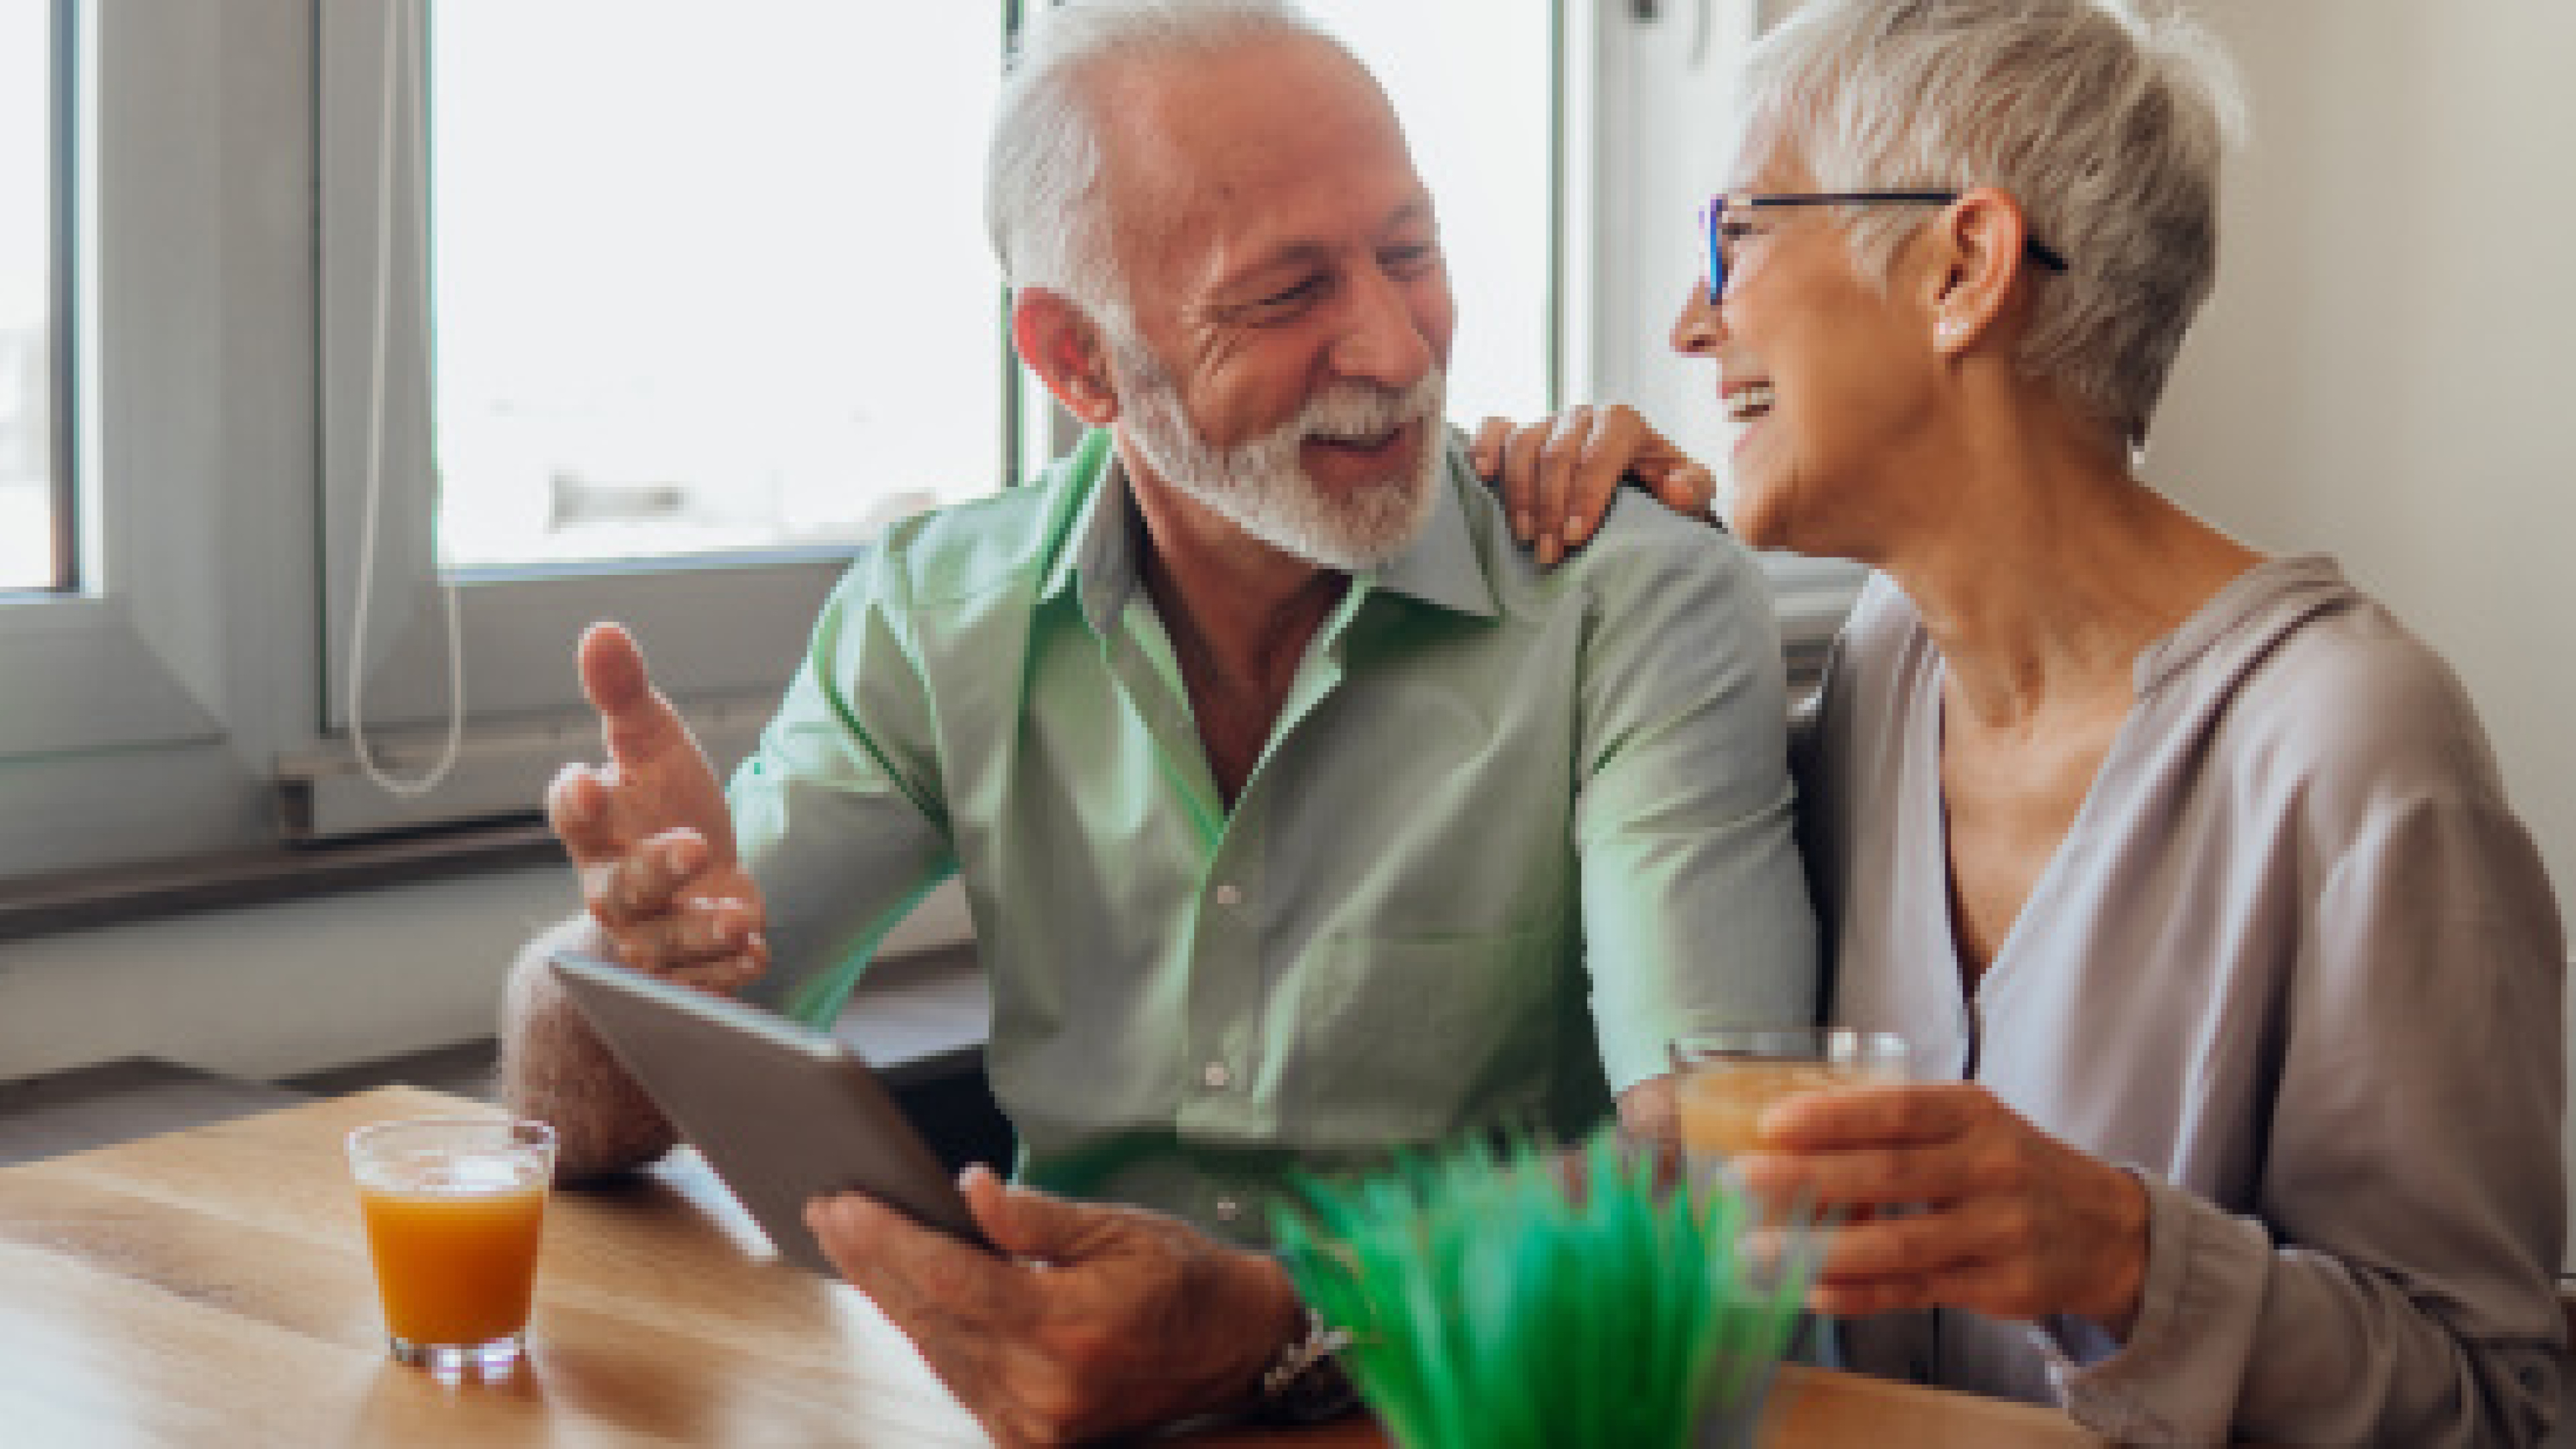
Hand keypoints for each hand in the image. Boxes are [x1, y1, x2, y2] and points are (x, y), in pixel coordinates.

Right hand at [548, 622, 767, 994]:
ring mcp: (650, 934)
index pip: (573, 814)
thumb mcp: (652, 743)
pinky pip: (701, 981)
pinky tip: (757, 952)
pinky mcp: (687, 968)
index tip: (588, 780)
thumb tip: (601, 631)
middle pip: (620, 889)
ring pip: (663, 943)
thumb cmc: (661, 805)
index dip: (576, 800)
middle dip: (655, 870)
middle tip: (693, 847)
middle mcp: (614, 887)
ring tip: (740, 915)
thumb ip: (624, 694)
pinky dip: (728, 972)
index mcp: (597, 828)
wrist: (687, 880)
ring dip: (702, 931)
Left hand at [806, 1167, 1304, 1447]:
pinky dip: (928, 1333)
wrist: (1236, 1347)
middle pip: (929, 1319)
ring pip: (937, 1352)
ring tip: (850, 1242)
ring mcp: (1036, 1423)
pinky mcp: (1033, 1439)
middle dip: (872, 1261)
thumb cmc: (1183, 1278)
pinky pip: (960, 1379)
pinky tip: (898, 1292)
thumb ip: (1035, 1216)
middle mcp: (1045, 1387)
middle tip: (828, 1211)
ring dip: (889, 1296)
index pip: (950, 1280)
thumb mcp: (1119, 1226)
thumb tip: (968, 1188)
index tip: (846, 1203)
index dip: (890, 1240)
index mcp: (1069, 1327)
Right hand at [1469, 404, 1715, 567]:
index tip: (1577, 538)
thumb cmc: (1664, 486)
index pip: (1598, 454)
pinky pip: (1496, 428)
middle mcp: (1583, 415)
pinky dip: (1485, 448)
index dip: (1585, 496)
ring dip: (1518, 494)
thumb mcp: (1691, 488)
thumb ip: (1693, 487)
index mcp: (1623, 422)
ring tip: (1524, 536)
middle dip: (1550, 508)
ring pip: (1522, 444)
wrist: (1640, 478)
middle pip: (1555, 454)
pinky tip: (1483, 476)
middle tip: (1549, 553)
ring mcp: (1549, 421)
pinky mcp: (1522, 431)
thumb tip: (1674, 490)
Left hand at [1734, 1083, 2149, 1331]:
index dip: (1833, 1118)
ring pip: (1900, 1243)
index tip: (1772, 1125)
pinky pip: (1916, 1290)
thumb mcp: (1970, 1125)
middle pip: (1890, 1175)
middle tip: (1742, 1180)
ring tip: (1759, 1248)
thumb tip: (1792, 1131)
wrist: (2107, 1229)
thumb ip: (1898, 1128)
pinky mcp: (2001, 1286)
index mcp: (1974, 1114)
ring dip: (1821, 1248)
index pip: (1897, 1111)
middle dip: (1810, 1179)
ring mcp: (2000, 1230)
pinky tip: (1811, 1289)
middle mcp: (1992, 1167)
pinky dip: (1859, 1293)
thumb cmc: (2010, 1166)